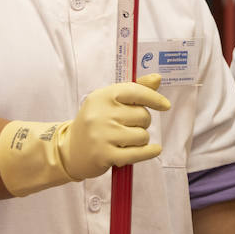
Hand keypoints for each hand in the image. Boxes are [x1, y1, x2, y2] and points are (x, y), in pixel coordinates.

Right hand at [0, 75, 169, 195]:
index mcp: (102, 96)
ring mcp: (102, 135)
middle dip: (142, 123)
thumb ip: (134, 89)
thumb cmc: (95, 123)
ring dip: (140, 140)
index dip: (154, 98)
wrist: (69, 150)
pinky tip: (153, 150)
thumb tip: (157, 78)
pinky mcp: (105, 155)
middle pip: (143, 116)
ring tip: (125, 140)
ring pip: (142, 136)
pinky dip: (148, 152)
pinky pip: (138, 153)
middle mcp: (101, 114)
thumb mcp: (109, 102)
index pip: (136, 91)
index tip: (165, 105)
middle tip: (128, 127)